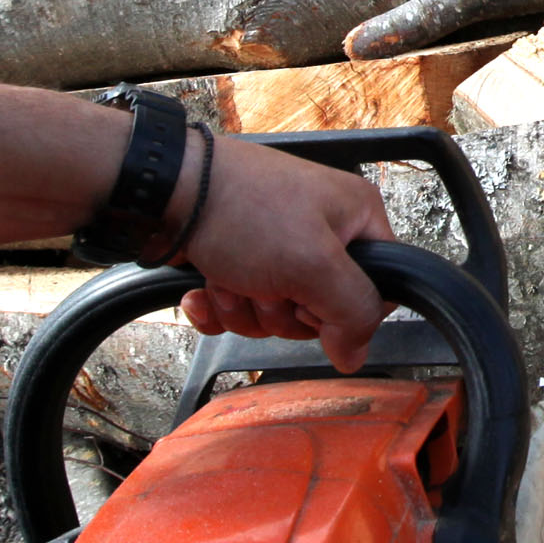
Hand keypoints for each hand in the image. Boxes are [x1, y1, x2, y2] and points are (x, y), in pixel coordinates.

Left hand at [178, 137, 395, 369]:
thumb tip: (357, 353)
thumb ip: (351, 312)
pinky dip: (220, 304)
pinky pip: (241, 306)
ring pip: (275, 312)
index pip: (375, 289)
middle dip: (280, 310)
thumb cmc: (241, 208)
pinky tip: (205, 287)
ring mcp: (276, 244)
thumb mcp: (313, 264)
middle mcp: (320, 230)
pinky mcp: (238, 258)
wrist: (168, 189)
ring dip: (244, 307)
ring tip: (229, 276)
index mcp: (355, 217)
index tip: (311, 303)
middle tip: (264, 283)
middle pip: (319, 309)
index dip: (343, 311)